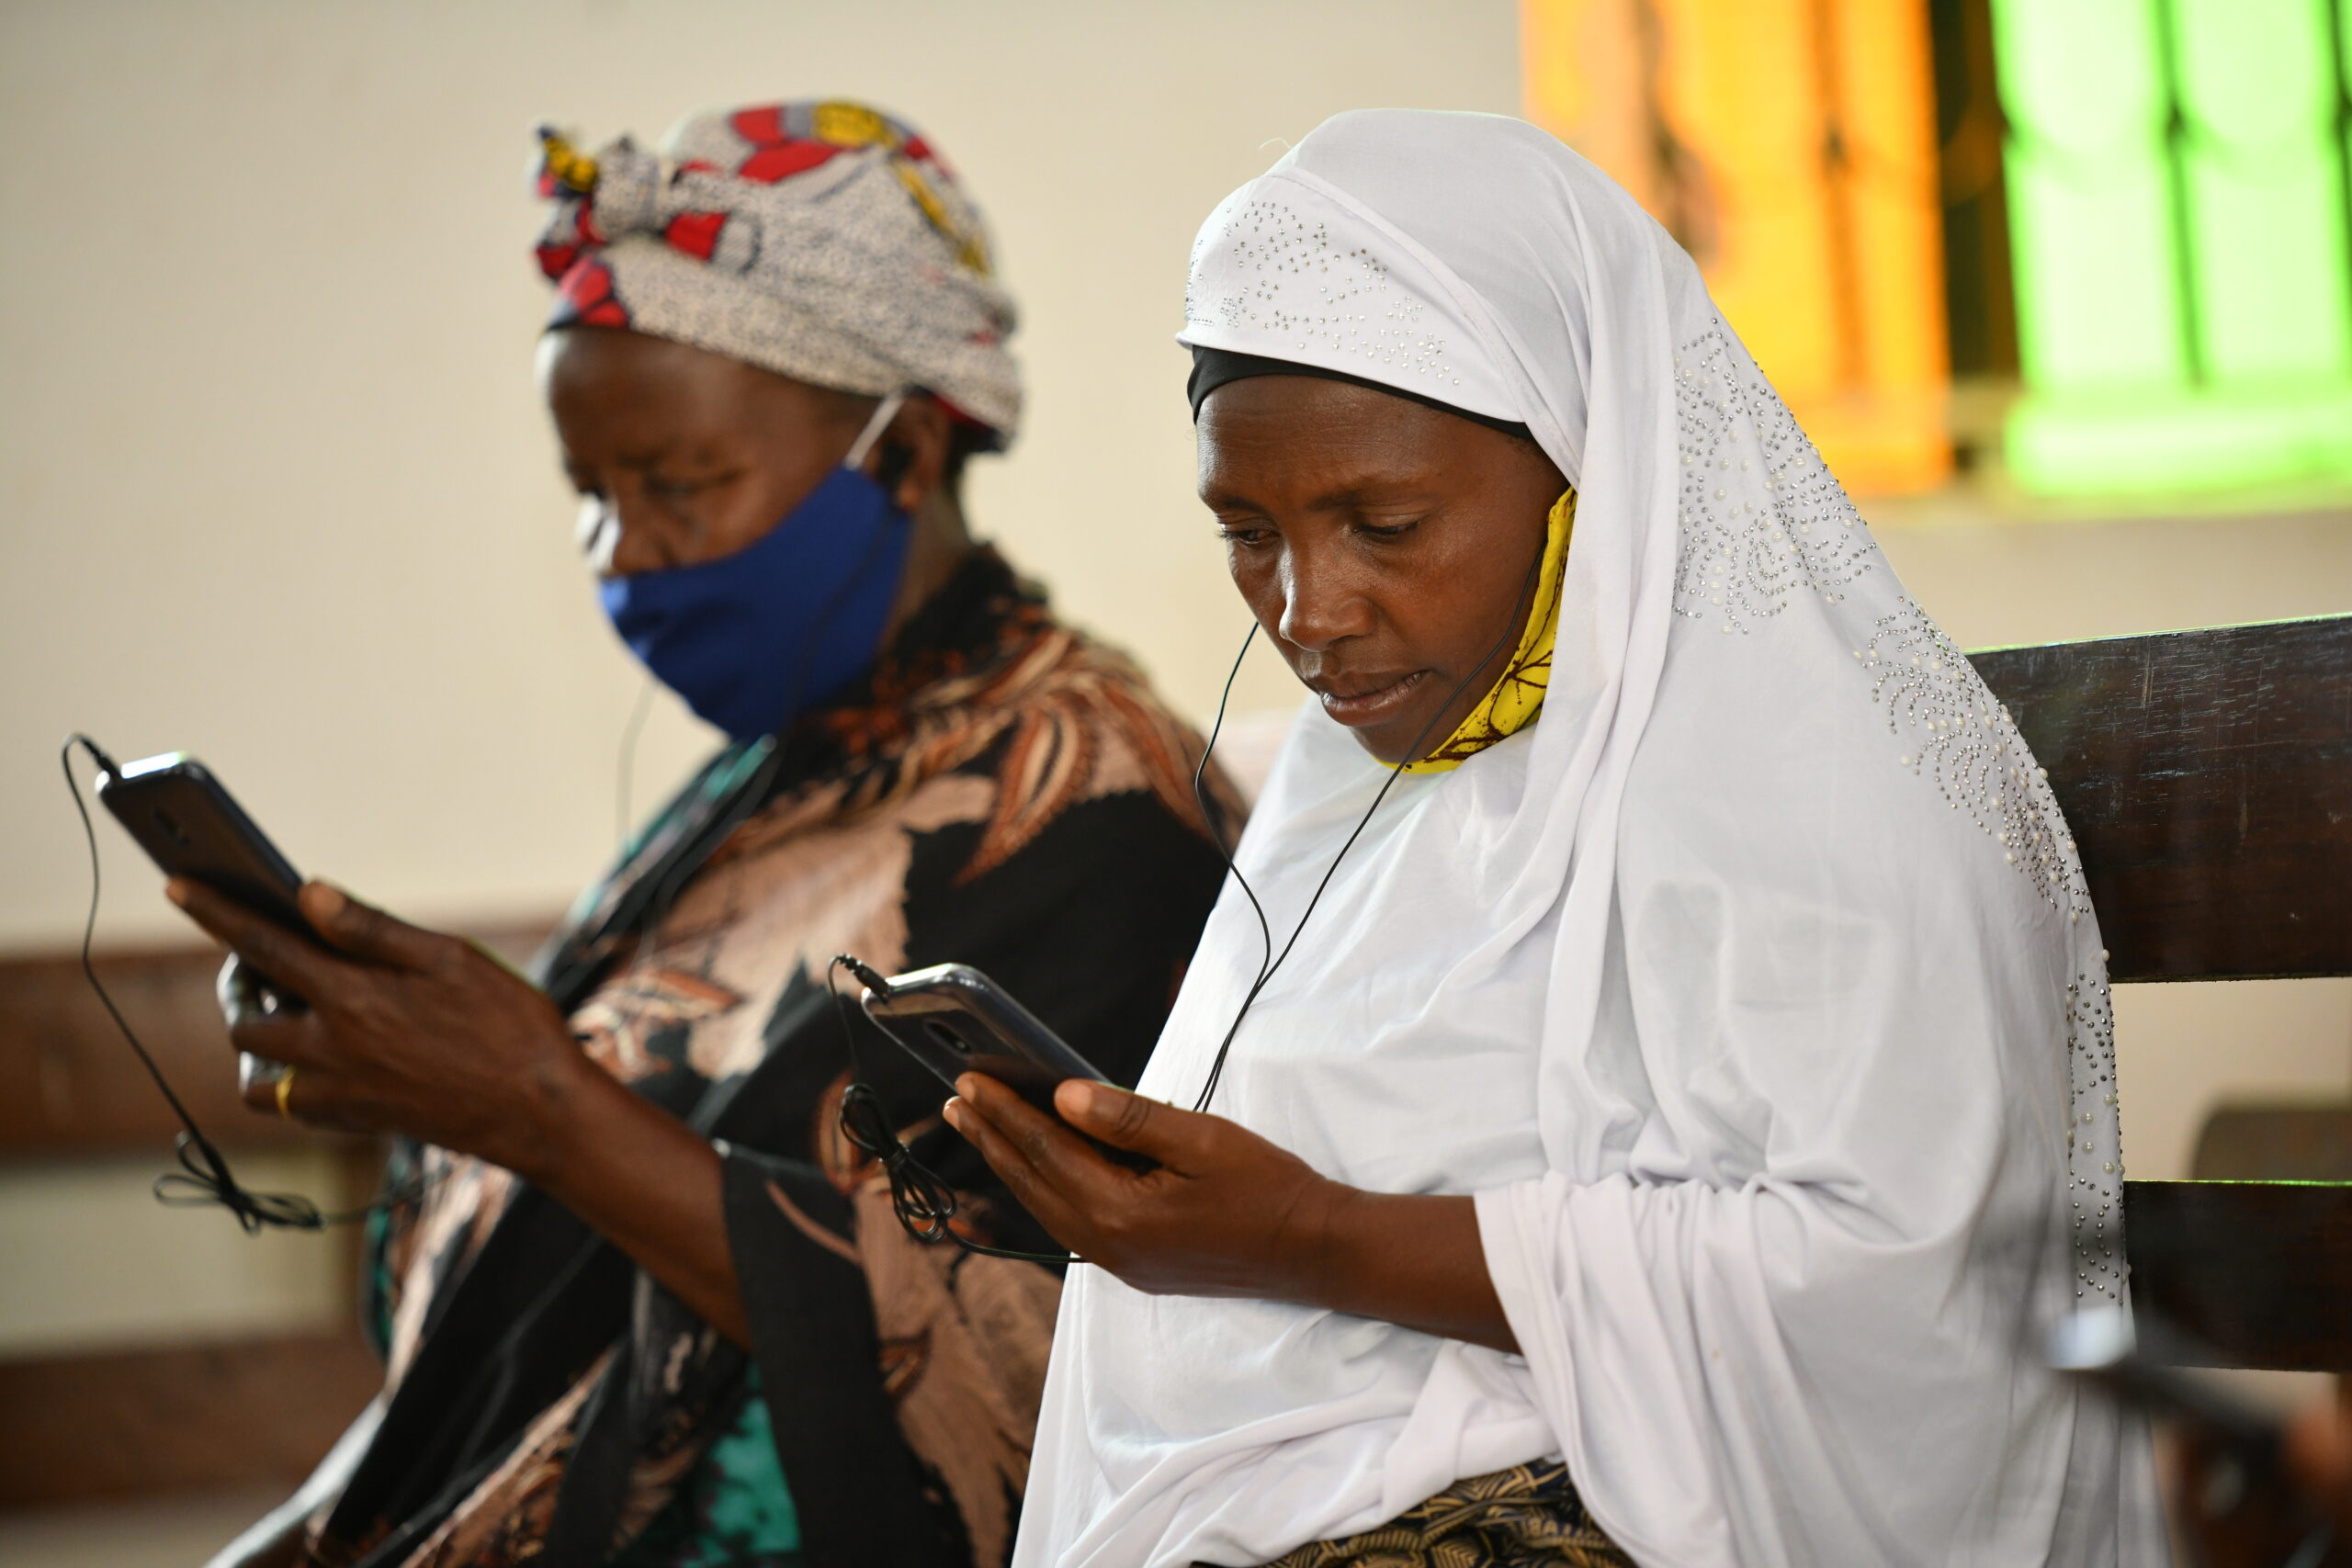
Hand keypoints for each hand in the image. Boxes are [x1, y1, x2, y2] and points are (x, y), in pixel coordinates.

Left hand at [170, 878, 590, 1179]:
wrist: (538, 1113)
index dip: (216, 912)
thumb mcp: (450, 959)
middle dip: (241, 982)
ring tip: (288, 1012)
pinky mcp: (354, 1121)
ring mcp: (338, 1091)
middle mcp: (331, 1048)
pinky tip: (320, 1058)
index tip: (178, 887)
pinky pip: (288, 1106)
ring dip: (258, 1038)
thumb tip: (309, 892)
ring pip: (256, 1071)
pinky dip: (284, 1080)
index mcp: (352, 996)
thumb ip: (373, 928)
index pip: (263, 946)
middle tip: (267, 959)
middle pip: (246, 1015)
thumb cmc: (507, 1026)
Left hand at [942, 1074, 1349, 1299]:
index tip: (970, 1081)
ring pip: (1047, 1208)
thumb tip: (1065, 1096)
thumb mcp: (1202, 1139)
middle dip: (994, 1139)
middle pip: (1034, 1183)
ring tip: (983, 1130)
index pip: (1047, 1150)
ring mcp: (1121, 1263)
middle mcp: (1109, 1246)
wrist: (1311, 1251)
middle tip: (958, 1102)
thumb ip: (1130, 1119)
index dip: (1005, 1112)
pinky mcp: (1135, 1266)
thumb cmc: (1267, 1189)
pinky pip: (1071, 1223)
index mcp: (1121, 1212)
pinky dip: (1045, 1190)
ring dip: (1013, 1165)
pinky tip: (1039, 1170)